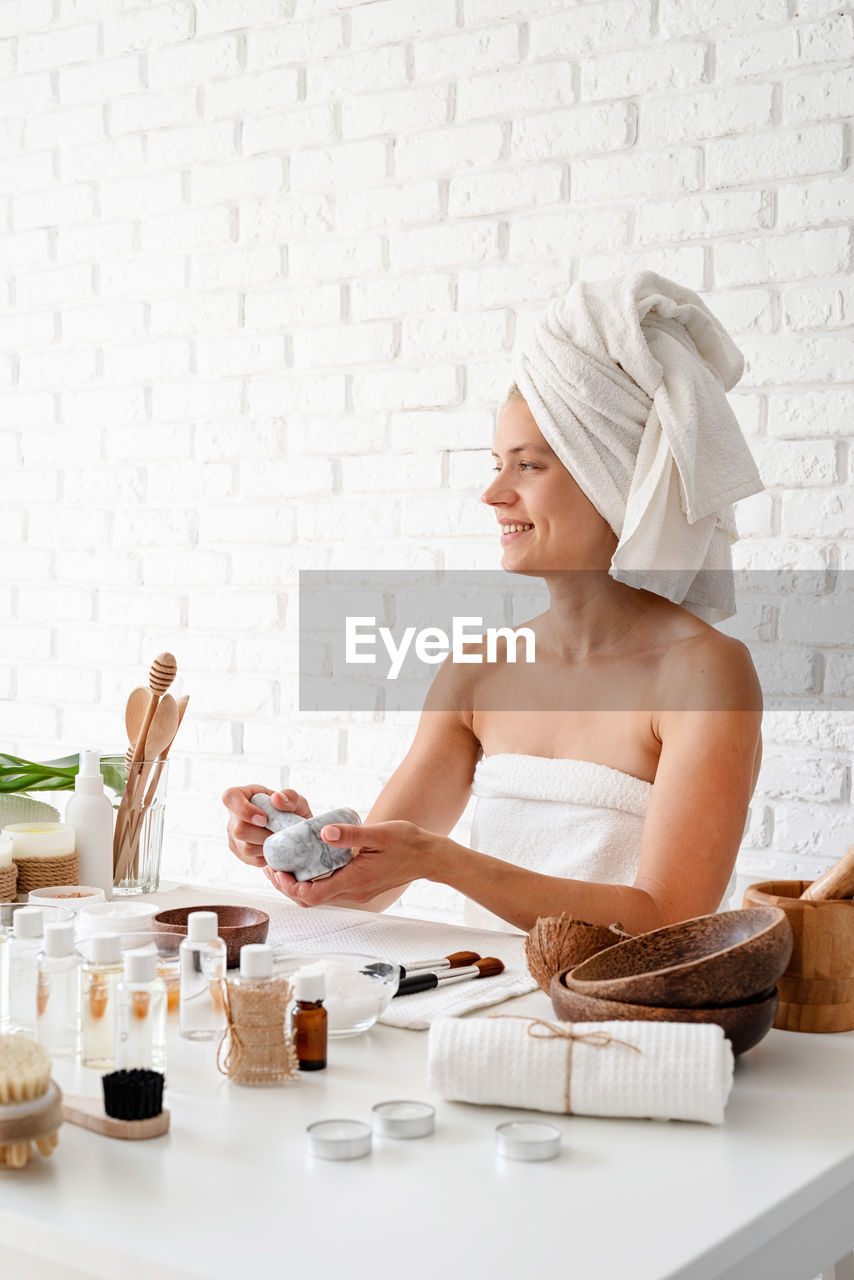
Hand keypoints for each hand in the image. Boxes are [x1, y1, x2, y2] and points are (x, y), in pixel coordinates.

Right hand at [221, 784, 311, 868]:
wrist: (293, 830)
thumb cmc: (290, 811)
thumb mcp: (296, 800)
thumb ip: (290, 796)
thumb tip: (276, 799)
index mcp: (243, 796)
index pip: (230, 797)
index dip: (244, 809)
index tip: (264, 818)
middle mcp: (234, 816)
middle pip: (239, 829)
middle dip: (263, 833)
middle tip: (278, 831)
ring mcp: (234, 836)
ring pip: (246, 848)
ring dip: (267, 845)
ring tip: (278, 838)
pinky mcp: (240, 852)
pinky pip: (252, 859)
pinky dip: (267, 855)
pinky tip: (274, 846)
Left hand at [264, 819, 435, 908]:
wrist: (430, 856)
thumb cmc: (408, 843)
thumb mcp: (378, 834)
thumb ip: (350, 835)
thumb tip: (323, 832)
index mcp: (353, 881)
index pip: (310, 895)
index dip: (287, 886)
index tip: (274, 869)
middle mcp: (353, 892)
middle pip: (309, 898)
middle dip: (286, 884)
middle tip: (271, 865)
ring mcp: (357, 891)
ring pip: (318, 895)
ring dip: (298, 882)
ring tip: (284, 862)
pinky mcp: (360, 886)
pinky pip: (329, 888)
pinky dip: (313, 878)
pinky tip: (308, 861)